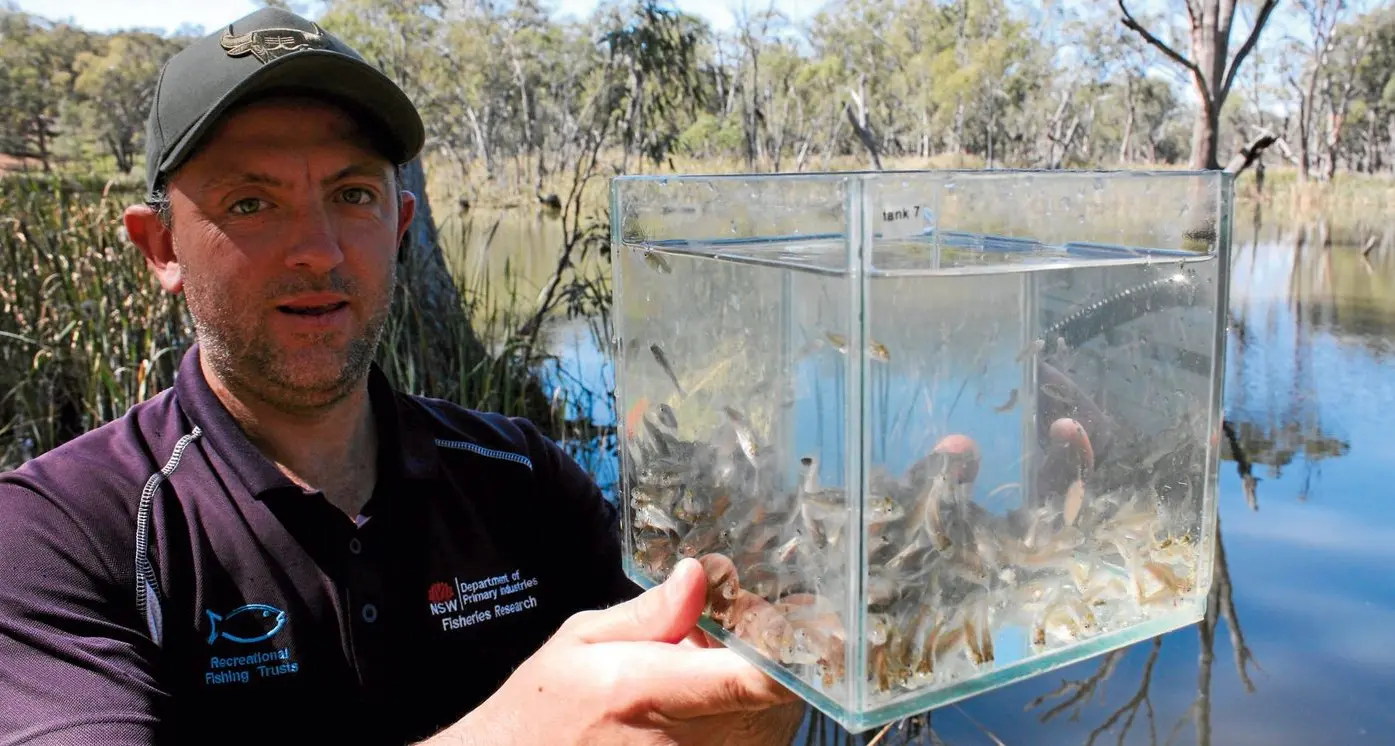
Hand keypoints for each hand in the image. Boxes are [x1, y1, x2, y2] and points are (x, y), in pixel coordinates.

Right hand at [440, 557, 802, 745]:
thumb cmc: (548, 706)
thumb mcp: (582, 640)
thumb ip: (650, 612)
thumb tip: (702, 574)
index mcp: (649, 690)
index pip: (753, 678)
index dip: (794, 651)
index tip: (810, 622)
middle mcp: (683, 742)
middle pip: (777, 700)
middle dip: (772, 659)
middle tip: (736, 635)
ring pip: (771, 726)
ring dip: (761, 693)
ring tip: (707, 674)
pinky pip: (752, 743)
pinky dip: (748, 721)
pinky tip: (707, 707)